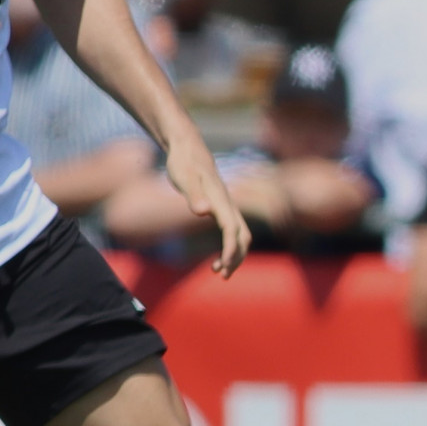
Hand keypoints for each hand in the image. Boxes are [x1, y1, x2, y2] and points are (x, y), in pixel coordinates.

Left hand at [162, 132, 251, 276]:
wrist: (188, 150)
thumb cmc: (183, 163)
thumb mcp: (183, 178)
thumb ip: (193, 195)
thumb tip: (203, 212)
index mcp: (220, 200)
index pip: (232, 229)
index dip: (230, 249)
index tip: (222, 266)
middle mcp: (229, 205)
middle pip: (243, 236)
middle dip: (236, 257)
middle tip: (221, 275)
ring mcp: (228, 206)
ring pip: (242, 235)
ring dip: (235, 255)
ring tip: (218, 271)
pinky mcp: (222, 208)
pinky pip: (234, 231)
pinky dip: (231, 247)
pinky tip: (217, 257)